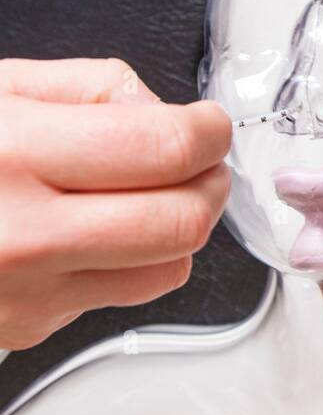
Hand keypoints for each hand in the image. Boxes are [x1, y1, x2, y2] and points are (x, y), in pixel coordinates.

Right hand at [0, 59, 230, 350]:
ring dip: (181, 227)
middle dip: (211, 183)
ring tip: (156, 192)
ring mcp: (28, 293)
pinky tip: (97, 229)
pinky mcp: (29, 327)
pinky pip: (120, 297)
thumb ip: (90, 87)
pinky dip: (131, 261)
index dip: (208, 132)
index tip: (209, 124)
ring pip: (167, 270)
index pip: (164, 152)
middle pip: (181, 223)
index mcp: (14, 155)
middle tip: (204, 159)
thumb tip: (161, 111)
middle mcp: (24, 234)